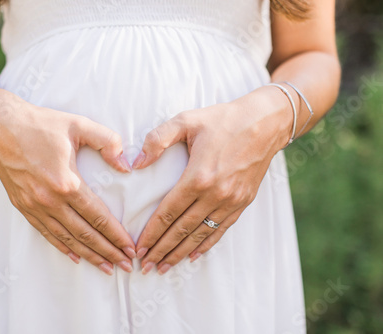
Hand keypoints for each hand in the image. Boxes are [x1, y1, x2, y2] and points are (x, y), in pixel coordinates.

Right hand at [0, 93, 135, 274]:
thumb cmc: (41, 124)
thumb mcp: (79, 125)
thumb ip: (108, 142)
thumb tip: (126, 166)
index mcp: (67, 182)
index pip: (98, 216)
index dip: (116, 235)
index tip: (131, 248)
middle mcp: (50, 200)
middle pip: (85, 234)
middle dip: (108, 252)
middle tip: (126, 265)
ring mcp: (34, 206)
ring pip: (67, 238)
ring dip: (88, 255)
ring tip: (106, 267)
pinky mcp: (23, 206)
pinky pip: (46, 233)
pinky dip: (62, 247)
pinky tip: (75, 256)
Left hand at [132, 87, 292, 274]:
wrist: (265, 123)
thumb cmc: (223, 120)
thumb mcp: (186, 121)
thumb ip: (157, 139)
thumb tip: (136, 163)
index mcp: (198, 176)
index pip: (168, 212)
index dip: (151, 232)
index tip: (138, 247)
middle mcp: (215, 194)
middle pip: (181, 229)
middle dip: (161, 249)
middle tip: (145, 266)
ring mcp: (231, 201)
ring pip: (200, 235)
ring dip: (180, 253)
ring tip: (164, 267)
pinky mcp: (242, 203)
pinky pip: (220, 230)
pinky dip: (205, 245)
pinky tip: (193, 255)